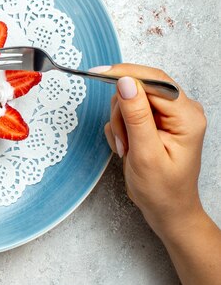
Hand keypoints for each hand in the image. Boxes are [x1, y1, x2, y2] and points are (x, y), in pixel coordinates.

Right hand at [94, 64, 207, 237]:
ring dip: (119, 124)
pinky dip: (120, 129)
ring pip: (128, 100)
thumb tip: (125, 82)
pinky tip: (127, 148)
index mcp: (187, 116)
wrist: (166, 210)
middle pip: (139, 88)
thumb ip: (136, 116)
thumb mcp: (145, 154)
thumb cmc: (162, 190)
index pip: (154, 80)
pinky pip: (127, 111)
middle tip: (123, 141)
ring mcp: (167, 115)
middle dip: (122, 113)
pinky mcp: (154, 121)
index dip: (125, 74)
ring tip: (126, 149)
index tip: (97, 74)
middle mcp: (181, 110)